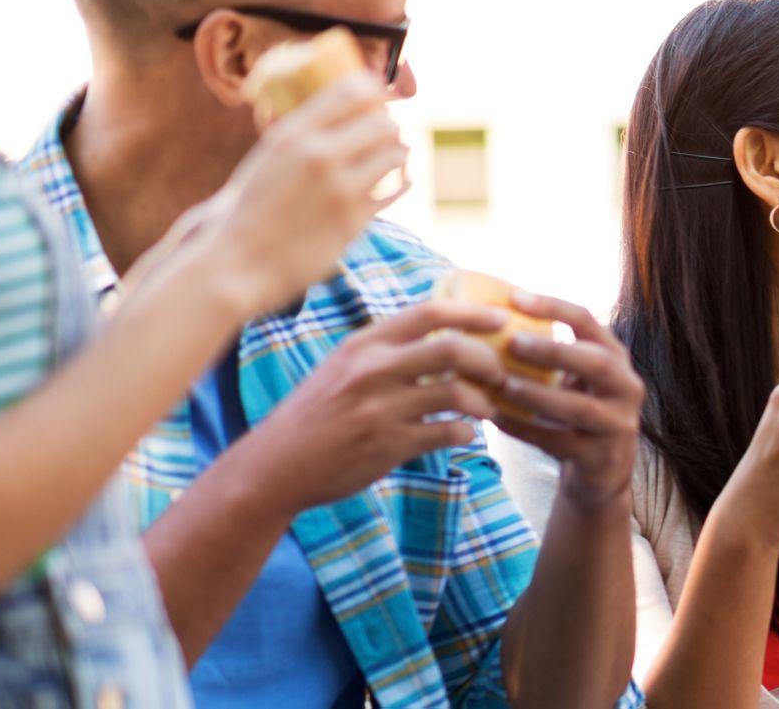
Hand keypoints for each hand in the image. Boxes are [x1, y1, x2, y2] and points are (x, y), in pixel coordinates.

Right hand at [156, 73, 405, 318]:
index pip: (350, 91)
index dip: (375, 90)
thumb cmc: (247, 210)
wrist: (236, 262)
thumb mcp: (265, 159)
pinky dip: (402, 183)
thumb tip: (334, 114)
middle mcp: (319, 155)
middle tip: (389, 133)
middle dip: (389, 126)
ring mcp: (340, 188)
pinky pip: (395, 191)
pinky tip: (402, 181)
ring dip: (399, 153)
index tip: (382, 98)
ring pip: (393, 154)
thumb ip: (299, 136)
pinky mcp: (354, 220)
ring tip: (396, 156)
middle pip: (381, 122)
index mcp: (292, 134)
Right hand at [224, 300, 511, 514]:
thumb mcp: (341, 366)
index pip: (428, 312)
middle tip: (499, 373)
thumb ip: (384, 349)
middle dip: (488, 360)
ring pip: (457, 394)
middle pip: (452, 349)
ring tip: (488, 408)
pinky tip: (464, 434)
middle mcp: (372, 371)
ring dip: (484, 401)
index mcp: (363, 345)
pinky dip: (467, 433)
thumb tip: (439, 332)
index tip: (501, 318)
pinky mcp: (389, 446)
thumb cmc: (316, 413)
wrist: (277, 465)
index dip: (472, 312)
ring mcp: (381, 409)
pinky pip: (448, 433)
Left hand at [487, 292, 643, 510]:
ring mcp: (618, 425)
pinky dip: (527, 430)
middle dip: (554, 351)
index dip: (554, 307)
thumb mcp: (576, 379)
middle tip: (513, 342)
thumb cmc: (577, 413)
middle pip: (596, 364)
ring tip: (502, 385)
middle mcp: (626, 388)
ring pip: (580, 408)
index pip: (588, 322)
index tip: (515, 298)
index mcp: (616, 358)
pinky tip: (497, 420)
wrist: (603, 473)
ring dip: (539, 395)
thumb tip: (489, 319)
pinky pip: (560, 442)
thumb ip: (551, 355)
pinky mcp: (601, 458)